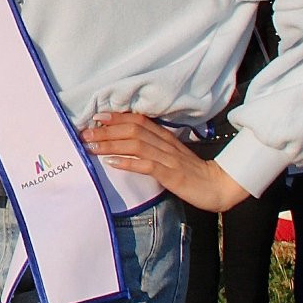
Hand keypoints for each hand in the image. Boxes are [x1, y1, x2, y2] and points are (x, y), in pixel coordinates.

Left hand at [81, 112, 248, 212]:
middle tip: (85, 133)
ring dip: (111, 144)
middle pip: (132, 130)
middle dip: (107, 131)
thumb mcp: (170, 156)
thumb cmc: (191, 173)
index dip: (117, 117)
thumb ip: (152, 148)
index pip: (138, 121)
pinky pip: (147, 165)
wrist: (217, 185)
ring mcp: (168, 158)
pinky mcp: (171, 174)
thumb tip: (125, 145)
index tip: (97, 117)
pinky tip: (113, 162)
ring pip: (136, 144)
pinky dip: (128, 162)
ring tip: (92, 146)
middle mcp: (165, 144)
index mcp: (164, 138)